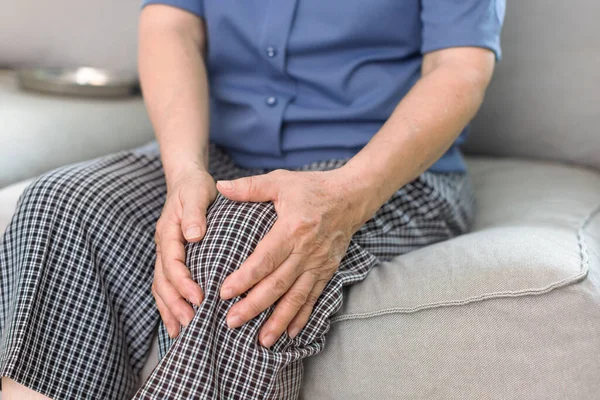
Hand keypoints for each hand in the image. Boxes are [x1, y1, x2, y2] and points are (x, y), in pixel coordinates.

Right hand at [152, 169, 216, 337]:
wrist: (186, 181)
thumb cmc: (194, 187)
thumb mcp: (196, 192)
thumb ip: (194, 212)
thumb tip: (193, 235)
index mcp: (168, 232)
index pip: (172, 263)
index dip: (183, 283)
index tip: (199, 298)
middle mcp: (163, 247)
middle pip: (162, 281)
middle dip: (175, 304)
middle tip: (191, 323)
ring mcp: (165, 255)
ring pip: (161, 287)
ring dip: (170, 309)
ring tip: (182, 331)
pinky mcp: (171, 260)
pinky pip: (165, 286)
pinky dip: (169, 305)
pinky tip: (177, 323)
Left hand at [217, 168, 371, 347]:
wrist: (351, 197)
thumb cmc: (312, 188)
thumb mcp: (281, 181)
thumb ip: (250, 187)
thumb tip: (220, 187)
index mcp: (292, 229)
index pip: (265, 259)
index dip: (245, 278)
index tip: (224, 293)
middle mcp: (307, 251)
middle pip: (278, 284)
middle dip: (254, 306)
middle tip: (232, 322)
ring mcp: (319, 264)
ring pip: (296, 298)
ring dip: (278, 320)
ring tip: (261, 341)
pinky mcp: (327, 271)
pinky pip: (313, 298)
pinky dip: (302, 317)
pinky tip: (290, 334)